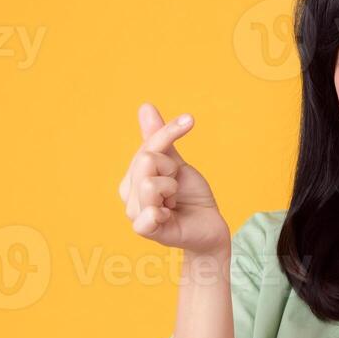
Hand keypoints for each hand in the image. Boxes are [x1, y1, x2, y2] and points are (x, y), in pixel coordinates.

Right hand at [118, 103, 230, 255]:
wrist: (209, 226)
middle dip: (171, 170)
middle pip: (145, 160)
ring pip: (148, 184)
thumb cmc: (191, 196)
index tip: (190, 120)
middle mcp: (128, 195)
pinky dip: (164, 211)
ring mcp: (135, 214)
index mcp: (132, 178)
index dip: (169, 133)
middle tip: (177, 188)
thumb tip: (145, 106)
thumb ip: (159, 139)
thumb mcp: (177, 164)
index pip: (146, 146)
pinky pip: (148, 213)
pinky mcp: (145, 231)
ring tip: (174, 203)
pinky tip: (170, 216)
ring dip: (171, 190)